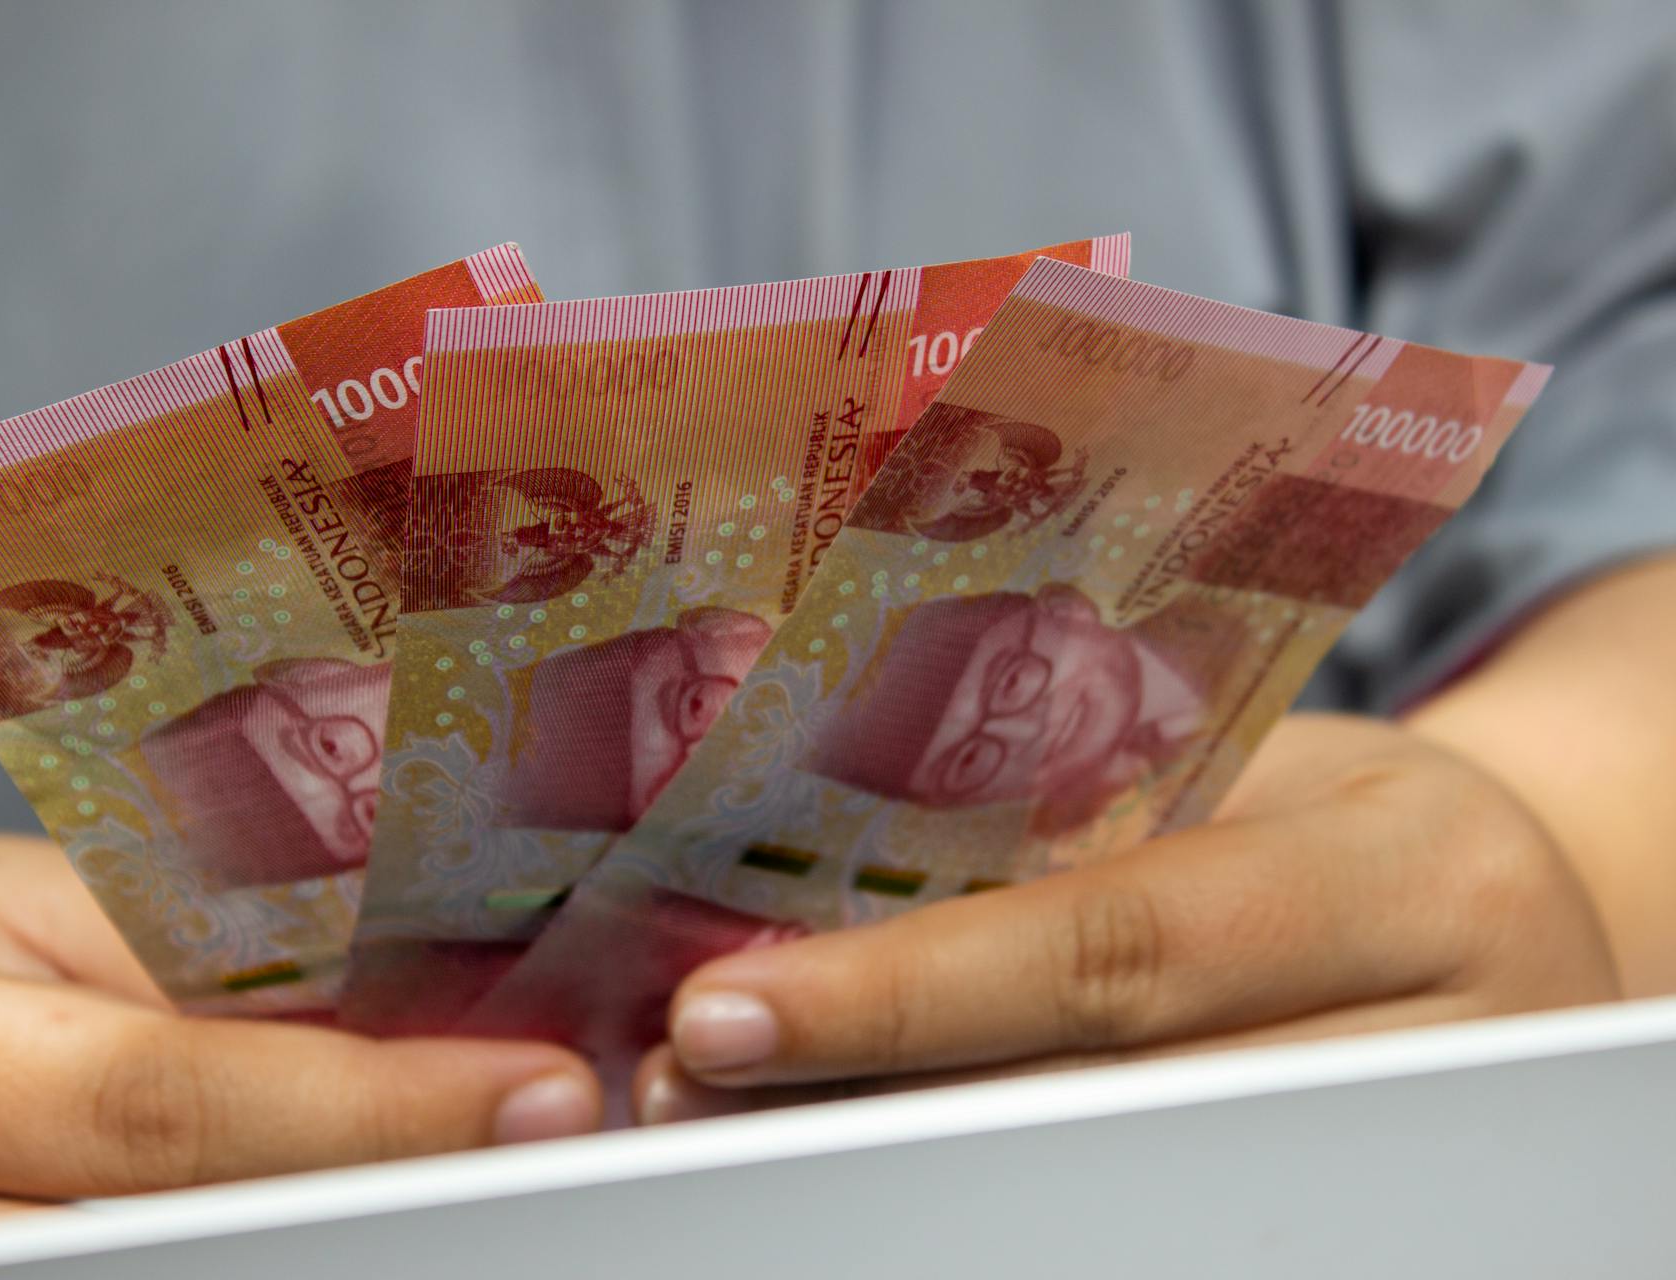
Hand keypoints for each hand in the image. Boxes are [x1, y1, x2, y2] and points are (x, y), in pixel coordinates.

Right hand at [0, 835, 600, 1243]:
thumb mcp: (8, 927)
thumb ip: (188, 975)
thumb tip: (418, 1014)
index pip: (160, 1096)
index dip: (370, 1106)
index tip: (539, 1091)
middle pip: (174, 1247)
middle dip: (382, 1212)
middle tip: (541, 1167)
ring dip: (338, 1256)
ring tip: (468, 1199)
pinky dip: (254, 1279)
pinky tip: (352, 1238)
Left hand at [636, 713, 1619, 1122]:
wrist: (1490, 912)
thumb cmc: (1329, 812)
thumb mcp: (1236, 770)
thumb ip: (1058, 810)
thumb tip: (780, 822)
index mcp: (1400, 875)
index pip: (1115, 944)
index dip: (905, 993)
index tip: (722, 1013)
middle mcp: (1434, 1039)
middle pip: (1099, 1107)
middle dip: (870, 1104)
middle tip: (686, 1086)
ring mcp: (1405, 1160)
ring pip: (1109, 1190)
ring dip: (902, 1164)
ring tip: (746, 1126)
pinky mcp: (1357, 1221)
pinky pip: (1139, 1208)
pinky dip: (989, 1189)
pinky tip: (871, 1151)